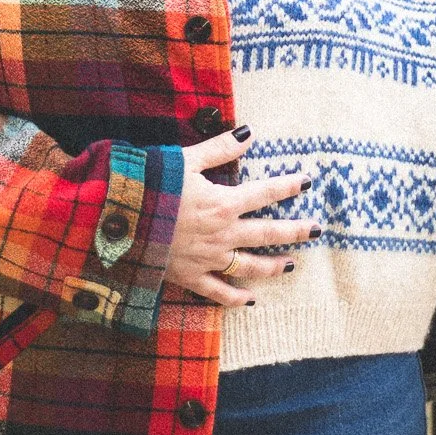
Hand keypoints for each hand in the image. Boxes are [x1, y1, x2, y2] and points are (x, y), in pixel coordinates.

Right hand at [165, 128, 317, 306]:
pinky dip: (236, 298)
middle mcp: (223, 233)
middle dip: (295, 231)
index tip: (308, 182)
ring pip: (250, 266)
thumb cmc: (150, 185)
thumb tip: (249, 134)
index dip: (288, 186)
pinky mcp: (190, 276)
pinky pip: (219, 292)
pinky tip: (250, 300)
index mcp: (223, 202)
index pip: (265, 192)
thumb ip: (219, 148)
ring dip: (273, 266)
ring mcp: (208, 258)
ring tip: (291, 265)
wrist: (119, 221)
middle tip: (316, 230)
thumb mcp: (185, 160)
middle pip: (268, 233)